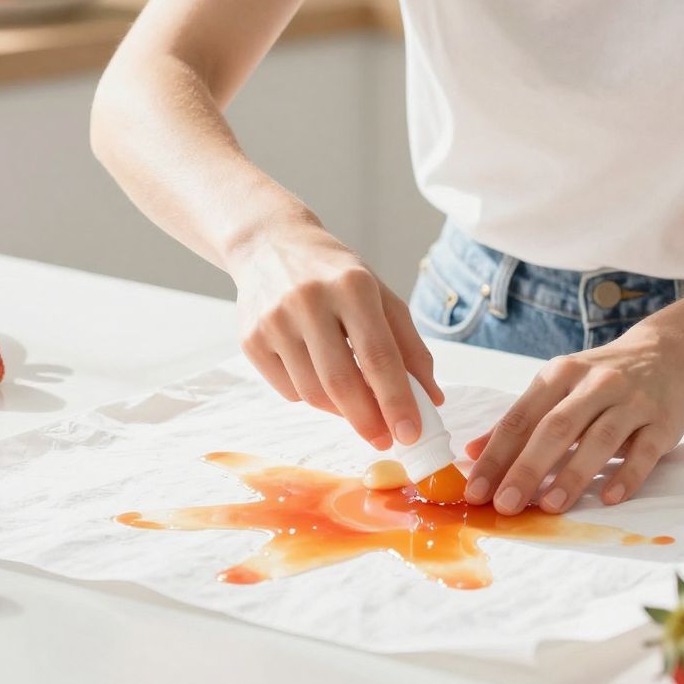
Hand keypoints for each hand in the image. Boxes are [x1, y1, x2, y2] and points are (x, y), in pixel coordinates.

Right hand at [230, 221, 443, 448]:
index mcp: (352, 286)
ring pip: (313, 393)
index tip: (412, 433)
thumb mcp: (380, 295)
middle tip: (385, 439)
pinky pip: (289, 391)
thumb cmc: (336, 274)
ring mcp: (274, 321)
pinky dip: (312, 396)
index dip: (397, 400)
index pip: (379, 355)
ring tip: (356, 406)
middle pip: (342, 382)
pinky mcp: (250, 340)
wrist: (269, 244)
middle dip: (368, 420)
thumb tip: (432, 398)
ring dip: (341, 411)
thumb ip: (409, 346)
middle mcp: (309, 301)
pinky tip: (320, 377)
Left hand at [464, 326, 683, 515]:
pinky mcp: (663, 421)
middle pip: (556, 428)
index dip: (496, 455)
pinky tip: (609, 498)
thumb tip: (472, 453)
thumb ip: (519, 420)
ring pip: (599, 439)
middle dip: (527, 468)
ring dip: (573, 474)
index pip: (521, 417)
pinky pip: (644, 451)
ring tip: (550, 507)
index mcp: (560, 374)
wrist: (668, 353)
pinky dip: (627, 475)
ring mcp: (632, 401)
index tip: (476, 490)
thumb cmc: (602, 378)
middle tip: (505, 505)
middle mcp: (595, 383)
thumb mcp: (557, 386)